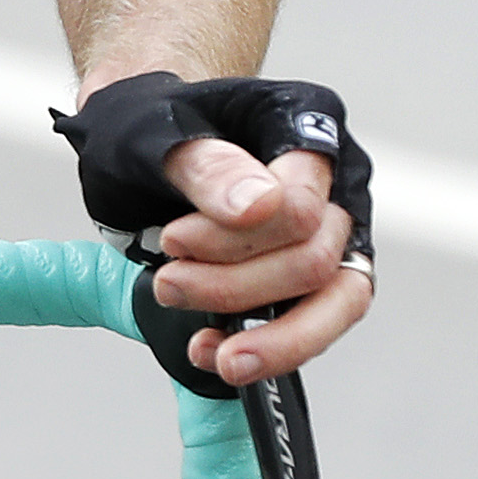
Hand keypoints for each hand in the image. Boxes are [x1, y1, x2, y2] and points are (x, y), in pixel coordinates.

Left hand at [50, 70, 377, 388]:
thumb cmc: (148, 126)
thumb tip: (261, 206)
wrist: (138, 143)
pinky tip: (213, 348)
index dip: (236, 240)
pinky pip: (313, 323)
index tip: (172, 241)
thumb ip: (207, 165)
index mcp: (305, 122)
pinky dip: (266, 346)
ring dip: (274, 340)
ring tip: (215, 355)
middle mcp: (334, 178)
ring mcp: (330, 230)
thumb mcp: (152, 132)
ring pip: (339, 303)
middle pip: (317, 259)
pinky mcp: (313, 277)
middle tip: (168, 285)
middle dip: (237, 287)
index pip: (300, 205)